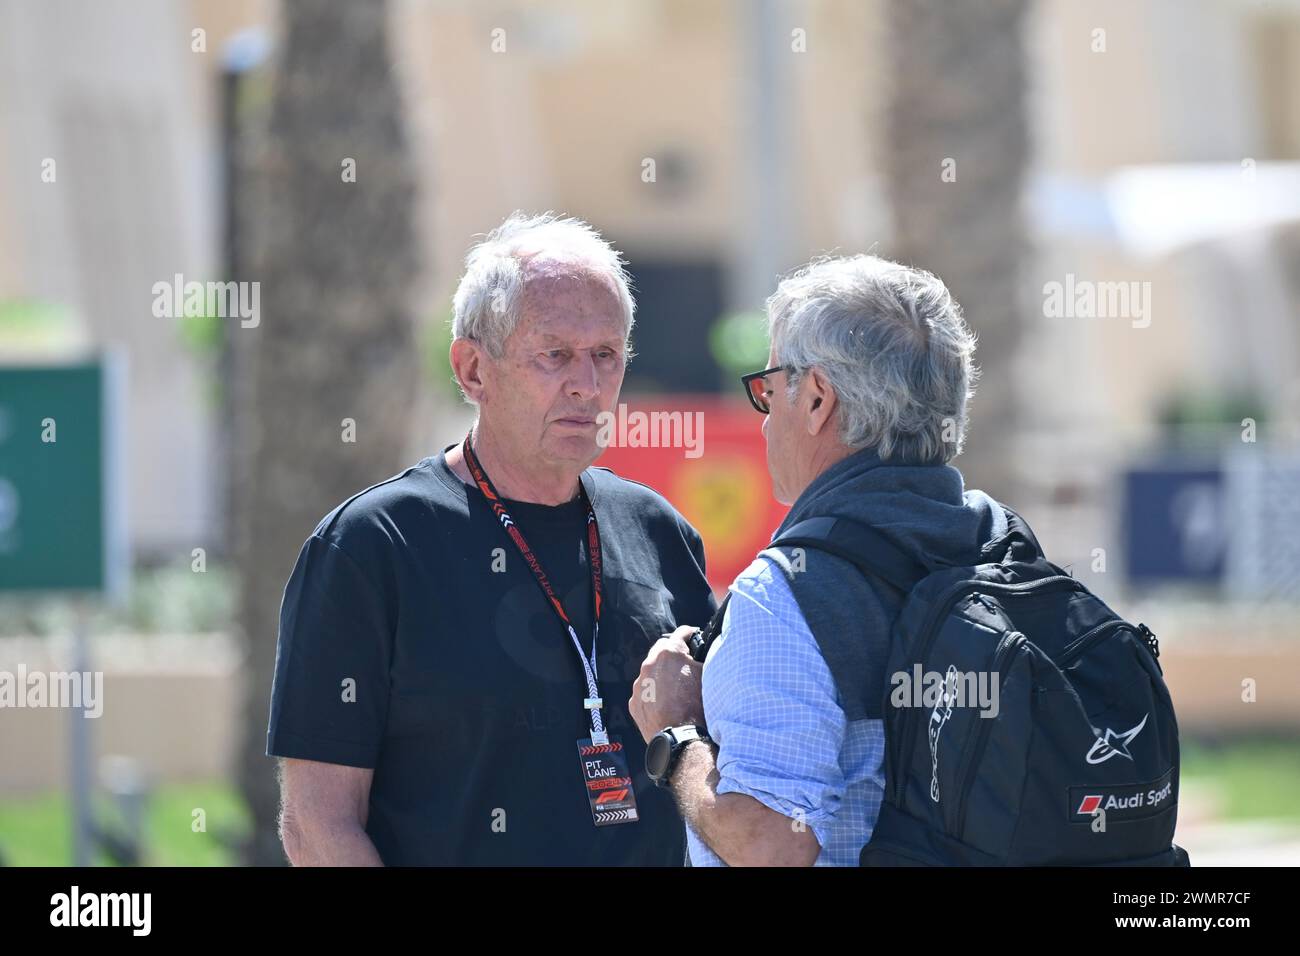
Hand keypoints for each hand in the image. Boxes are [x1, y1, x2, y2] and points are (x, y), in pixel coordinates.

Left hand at [628, 626, 704, 743]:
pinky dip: (653, 692)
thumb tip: (700, 655)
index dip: (691, 633)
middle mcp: (650, 664)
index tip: (694, 635)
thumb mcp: (707, 676)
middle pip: (662, 650)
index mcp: (669, 653)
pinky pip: (644, 691)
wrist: (681, 739)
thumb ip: (700, 659)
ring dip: (661, 674)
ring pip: (651, 671)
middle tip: (685, 662)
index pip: (682, 633)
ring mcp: (639, 684)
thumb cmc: (698, 706)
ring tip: (675, 688)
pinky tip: (665, 703)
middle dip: (673, 653)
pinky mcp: (634, 702)